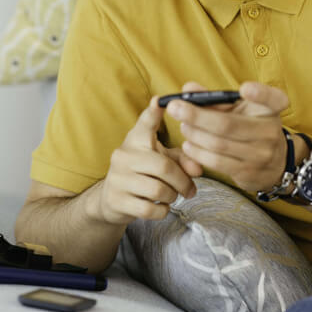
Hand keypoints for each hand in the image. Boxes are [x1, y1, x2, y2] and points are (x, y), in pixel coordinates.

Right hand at [95, 96, 203, 225]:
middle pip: (164, 167)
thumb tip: (199, 169)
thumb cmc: (144, 173)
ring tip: (172, 196)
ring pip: (158, 190)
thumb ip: (184, 160)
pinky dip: (162, 211)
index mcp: (136, 139)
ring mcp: (117, 178)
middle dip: (183, 182)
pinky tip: (161, 206)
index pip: (145, 122)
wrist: (112, 199)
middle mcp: (124, 155)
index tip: (160, 100)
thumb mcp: (162, 160)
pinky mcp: (116, 200)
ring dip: (173, 197)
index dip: (153, 112)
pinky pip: (149, 209)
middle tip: (190, 190)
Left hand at [166, 81, 289, 194]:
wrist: (273, 164)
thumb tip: (188, 89)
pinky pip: (217, 162)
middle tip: (175, 108)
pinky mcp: (248, 172)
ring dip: (194, 134)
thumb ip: (215, 98)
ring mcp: (261, 155)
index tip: (244, 88)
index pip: (274, 99)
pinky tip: (188, 145)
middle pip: (228, 124)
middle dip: (196, 116)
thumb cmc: (250, 126)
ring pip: (218, 144)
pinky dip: (198, 152)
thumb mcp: (240, 109)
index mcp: (271, 109)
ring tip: (182, 126)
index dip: (260, 94)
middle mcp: (270, 131)